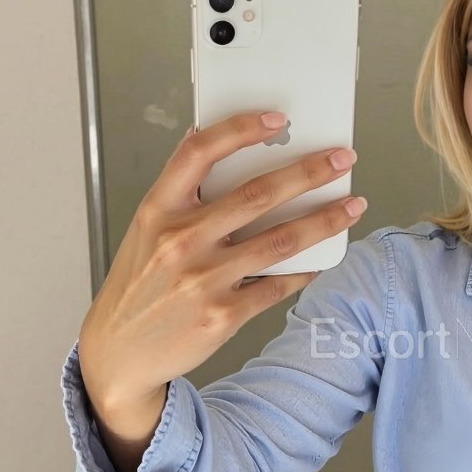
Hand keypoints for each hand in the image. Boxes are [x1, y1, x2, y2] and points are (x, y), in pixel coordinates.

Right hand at [78, 111, 365, 411]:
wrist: (119, 352)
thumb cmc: (139, 285)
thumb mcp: (146, 229)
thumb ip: (181, 193)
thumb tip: (215, 143)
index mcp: (158, 209)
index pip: (200, 152)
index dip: (241, 128)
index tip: (277, 118)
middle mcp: (180, 240)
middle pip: (258, 193)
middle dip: (310, 172)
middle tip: (342, 159)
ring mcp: (203, 279)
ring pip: (281, 240)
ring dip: (325, 220)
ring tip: (352, 207)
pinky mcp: (223, 315)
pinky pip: (278, 285)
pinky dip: (305, 270)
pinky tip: (321, 259)